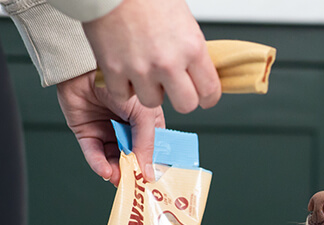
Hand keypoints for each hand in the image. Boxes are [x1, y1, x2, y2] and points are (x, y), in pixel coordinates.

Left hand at [56, 71, 165, 184]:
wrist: (86, 67)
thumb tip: (149, 173)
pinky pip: (93, 153)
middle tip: (135, 186)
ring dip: (115, 171)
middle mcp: (127, 129)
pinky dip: (98, 164)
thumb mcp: (145, 114)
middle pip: (132, 158)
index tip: (154, 182)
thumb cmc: (122, 82)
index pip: (153, 151)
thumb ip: (147, 144)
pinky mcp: (86, 133)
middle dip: (132, 172)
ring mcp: (107, 131)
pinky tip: (104, 170)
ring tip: (118, 179)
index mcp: (147, 123)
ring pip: (112, 159)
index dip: (153, 166)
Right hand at [81, 0, 221, 113]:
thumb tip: (196, 71)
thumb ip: (190, 49)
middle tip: (174, 86)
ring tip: (144, 70)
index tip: (203, 96)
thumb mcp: (183, 20)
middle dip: (181, 98)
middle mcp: (168, 62)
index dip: (207, 97)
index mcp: (192, 47)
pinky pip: (123, 95)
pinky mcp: (113, 69)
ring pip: (152, 101)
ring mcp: (140, 68)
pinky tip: (125, 71)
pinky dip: (123, 87)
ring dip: (149, 90)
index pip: (210, 91)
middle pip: (186, 105)